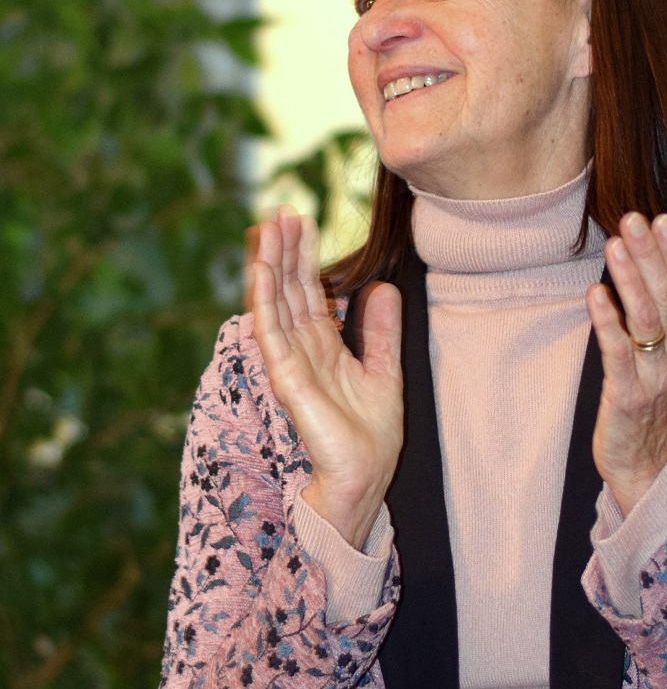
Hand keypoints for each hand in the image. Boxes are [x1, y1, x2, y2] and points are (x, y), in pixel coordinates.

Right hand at [250, 205, 403, 549]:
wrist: (365, 477)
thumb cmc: (370, 434)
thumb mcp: (385, 369)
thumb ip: (382, 330)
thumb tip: (383, 287)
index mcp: (323, 346)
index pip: (308, 292)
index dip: (303, 257)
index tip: (300, 219)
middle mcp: (302, 350)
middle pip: (288, 291)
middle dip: (283, 251)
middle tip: (279, 211)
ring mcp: (291, 363)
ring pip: (275, 304)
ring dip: (269, 265)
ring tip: (267, 228)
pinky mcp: (287, 379)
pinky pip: (272, 332)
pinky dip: (264, 300)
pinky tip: (261, 271)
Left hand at [586, 213, 666, 515]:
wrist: (644, 465)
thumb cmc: (647, 400)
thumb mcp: (662, 354)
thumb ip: (659, 314)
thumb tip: (645, 264)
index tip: (663, 218)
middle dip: (651, 254)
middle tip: (634, 218)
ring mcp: (655, 376)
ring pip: (648, 319)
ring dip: (631, 279)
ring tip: (615, 245)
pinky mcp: (628, 396)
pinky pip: (619, 354)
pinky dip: (608, 322)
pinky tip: (594, 295)